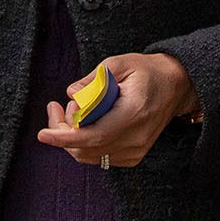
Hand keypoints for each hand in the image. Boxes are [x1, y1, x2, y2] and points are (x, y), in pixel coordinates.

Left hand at [35, 53, 197, 168]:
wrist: (176, 87)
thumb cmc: (147, 72)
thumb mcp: (120, 63)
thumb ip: (94, 79)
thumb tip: (70, 94)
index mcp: (133, 113)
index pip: (94, 135)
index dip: (64, 137)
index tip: (43, 134)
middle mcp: (135, 138)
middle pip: (86, 149)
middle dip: (62, 131)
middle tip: (56, 106)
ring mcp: (135, 150)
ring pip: (89, 156)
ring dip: (72, 137)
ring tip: (75, 109)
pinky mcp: (133, 156)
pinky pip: (99, 156)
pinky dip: (84, 143)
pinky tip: (86, 122)